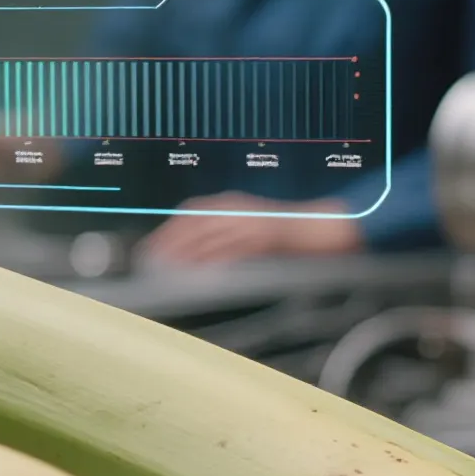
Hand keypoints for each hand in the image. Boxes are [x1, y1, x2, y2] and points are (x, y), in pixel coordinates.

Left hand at [136, 194, 362, 265]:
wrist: (323, 227)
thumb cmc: (285, 231)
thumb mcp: (247, 223)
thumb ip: (222, 233)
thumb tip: (192, 253)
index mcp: (231, 203)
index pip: (191, 213)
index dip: (169, 230)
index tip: (152, 247)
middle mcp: (238, 209)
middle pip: (195, 226)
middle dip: (171, 244)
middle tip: (153, 263)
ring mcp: (252, 222)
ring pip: (212, 238)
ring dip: (189, 255)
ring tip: (171, 270)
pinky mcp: (267, 238)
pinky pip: (237, 249)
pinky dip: (218, 260)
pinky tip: (204, 272)